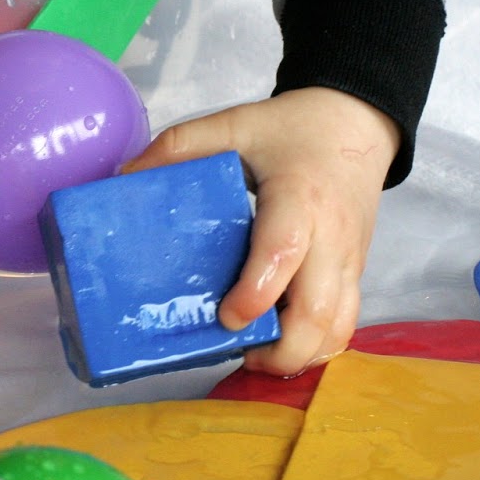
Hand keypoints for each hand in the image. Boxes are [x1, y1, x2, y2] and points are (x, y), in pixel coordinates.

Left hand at [119, 87, 399, 376]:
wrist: (357, 123)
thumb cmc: (292, 129)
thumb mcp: (233, 124)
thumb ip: (179, 147)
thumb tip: (123, 179)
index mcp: (297, 197)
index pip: (283, 251)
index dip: (256, 292)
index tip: (226, 317)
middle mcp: (329, 236)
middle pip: (318, 311)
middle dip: (281, 349)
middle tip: (239, 354)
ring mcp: (347, 260)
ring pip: (338, 327)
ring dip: (300, 355)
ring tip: (258, 356)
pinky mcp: (354, 272)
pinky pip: (345, 322)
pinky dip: (318, 345)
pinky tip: (282, 343)